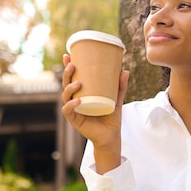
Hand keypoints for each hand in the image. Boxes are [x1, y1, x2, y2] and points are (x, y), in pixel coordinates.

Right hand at [61, 54, 128, 172]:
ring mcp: (74, 110)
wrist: (111, 136)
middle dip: (67, 73)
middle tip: (73, 65)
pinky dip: (71, 105)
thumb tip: (125, 70)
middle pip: (66, 84)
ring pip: (65, 96)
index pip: (72, 77)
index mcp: (82, 93)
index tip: (68, 55)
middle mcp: (75, 100)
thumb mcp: (116, 99)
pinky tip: (78, 101)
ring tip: (78, 83)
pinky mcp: (75, 120)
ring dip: (69, 88)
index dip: (68, 66)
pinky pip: (68, 111)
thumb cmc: (111, 117)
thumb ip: (120, 86)